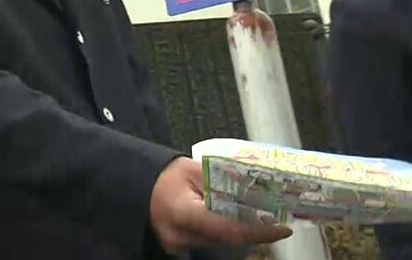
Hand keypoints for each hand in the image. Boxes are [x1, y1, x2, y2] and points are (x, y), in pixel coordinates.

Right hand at [149, 157, 291, 252]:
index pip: (230, 228)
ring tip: (257, 216)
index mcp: (183, 213)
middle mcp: (181, 236)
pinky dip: (225, 231)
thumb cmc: (162, 174)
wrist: (133, 185)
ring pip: (221, 242)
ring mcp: (178, 245)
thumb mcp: (193, 169)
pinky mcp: (179, 247)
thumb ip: (222, 180)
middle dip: (254, 229)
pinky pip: (210, 241)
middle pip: (228, 238)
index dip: (260, 231)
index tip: (283, 228)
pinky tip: (233, 218)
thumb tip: (257, 189)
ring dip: (239, 230)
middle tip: (275, 219)